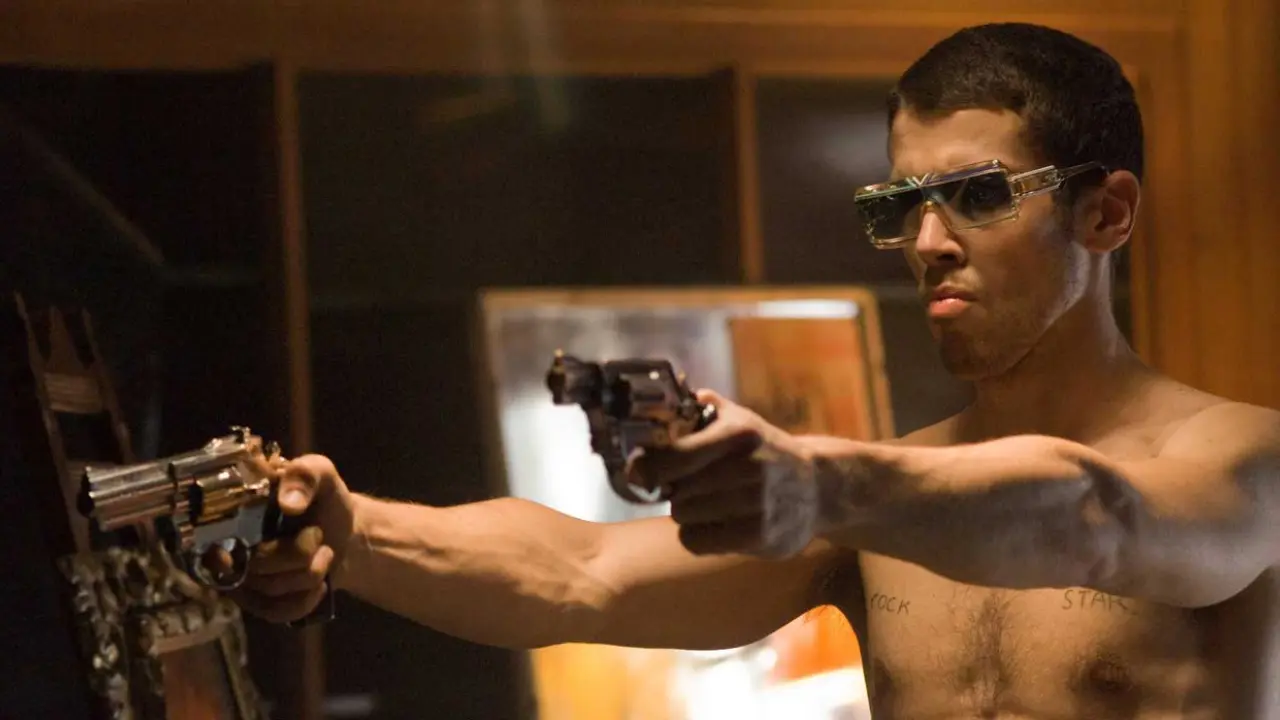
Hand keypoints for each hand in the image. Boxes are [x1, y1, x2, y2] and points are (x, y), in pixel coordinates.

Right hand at [232, 454, 356, 622]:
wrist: (345, 531)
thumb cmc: (324, 498)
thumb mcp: (320, 473)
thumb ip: (305, 475)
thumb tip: (289, 503)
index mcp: (230, 512)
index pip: (203, 541)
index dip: (218, 554)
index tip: (237, 555)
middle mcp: (227, 548)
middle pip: (251, 568)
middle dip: (297, 555)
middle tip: (317, 534)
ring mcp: (242, 578)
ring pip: (268, 590)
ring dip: (309, 573)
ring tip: (325, 552)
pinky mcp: (260, 601)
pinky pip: (275, 612)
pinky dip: (305, 601)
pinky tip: (321, 586)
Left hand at [629, 390, 823, 559]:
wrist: (819, 488)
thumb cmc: (766, 452)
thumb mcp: (740, 419)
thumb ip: (701, 408)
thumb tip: (660, 397)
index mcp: (739, 434)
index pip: (673, 457)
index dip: (647, 467)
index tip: (639, 471)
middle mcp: (750, 469)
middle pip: (675, 492)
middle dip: (675, 490)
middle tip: (690, 486)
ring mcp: (757, 505)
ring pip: (683, 517)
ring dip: (688, 512)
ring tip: (710, 503)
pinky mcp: (761, 537)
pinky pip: (697, 542)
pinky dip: (698, 534)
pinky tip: (717, 523)